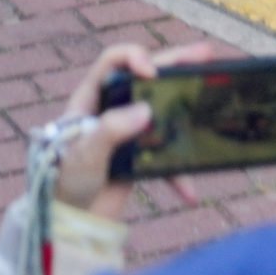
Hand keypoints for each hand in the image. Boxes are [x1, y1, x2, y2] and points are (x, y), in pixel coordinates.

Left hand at [46, 39, 235, 218]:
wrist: (65, 220)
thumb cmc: (62, 181)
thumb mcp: (84, 153)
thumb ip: (110, 129)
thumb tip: (146, 111)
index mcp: (91, 97)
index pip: (113, 62)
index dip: (134, 57)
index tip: (151, 72)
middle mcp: (111, 108)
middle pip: (146, 78)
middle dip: (175, 64)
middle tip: (206, 53)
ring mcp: (127, 132)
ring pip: (162, 112)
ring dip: (188, 109)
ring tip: (213, 99)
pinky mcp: (138, 157)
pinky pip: (165, 158)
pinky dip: (178, 175)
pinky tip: (189, 193)